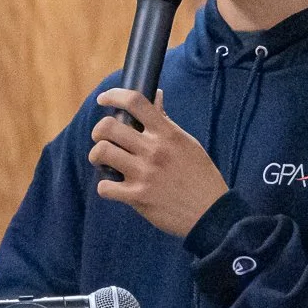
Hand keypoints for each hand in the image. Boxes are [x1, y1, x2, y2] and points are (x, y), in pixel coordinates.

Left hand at [89, 88, 228, 238]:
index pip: (135, 102)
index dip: (114, 96)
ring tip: (102, 160)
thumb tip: (156, 95)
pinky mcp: (137, 197)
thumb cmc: (200, 175)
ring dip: (97, 155)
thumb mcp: (187, 142)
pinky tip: (113, 187)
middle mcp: (153, 150)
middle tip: (102, 138)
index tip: (103, 99)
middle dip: (99, 130)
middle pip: (109, 126)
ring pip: (102, 152)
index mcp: (167, 133)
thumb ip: (166, 121)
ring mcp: (144, 174)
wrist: (211, 212)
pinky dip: (105, 187)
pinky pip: (105, 187)